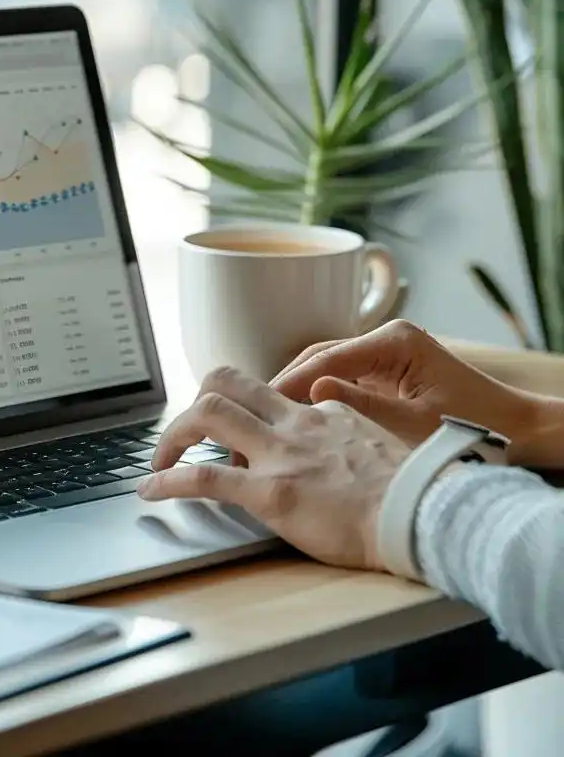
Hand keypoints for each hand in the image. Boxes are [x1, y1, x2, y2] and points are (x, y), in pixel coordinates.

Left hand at [137, 367, 410, 570]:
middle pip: (228, 381)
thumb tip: (336, 411)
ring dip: (173, 433)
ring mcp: (280, 455)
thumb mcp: (390, 439)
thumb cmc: (418, 490)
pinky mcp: (270, 493)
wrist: (428, 516)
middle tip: (184, 432)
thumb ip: (356, 422)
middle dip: (196, 401)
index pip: (272, 394)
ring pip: (208, 413)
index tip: (236, 431)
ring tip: (158, 458)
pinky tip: (150, 489)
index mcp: (325, 412)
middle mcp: (296, 424)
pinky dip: (168, 480)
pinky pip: (203, 478)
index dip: (247, 411)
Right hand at [270, 320, 536, 455]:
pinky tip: (296, 421)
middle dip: (284, 385)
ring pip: (323, 366)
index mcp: (394, 342)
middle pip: (318, 356)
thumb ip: (361, 409)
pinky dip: (316, 399)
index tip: (259, 404)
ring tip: (267, 419)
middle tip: (253, 413)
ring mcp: (383, 354)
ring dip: (296, 392)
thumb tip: (312, 394)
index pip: (325, 357)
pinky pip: (338, 380)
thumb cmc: (474, 432)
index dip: (289, 382)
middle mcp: (385, 339)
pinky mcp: (383, 372)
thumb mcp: (413, 426)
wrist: (518, 433)